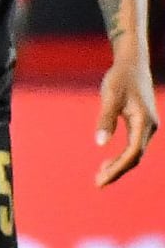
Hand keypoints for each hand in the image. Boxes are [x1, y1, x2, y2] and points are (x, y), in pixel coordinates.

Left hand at [94, 48, 156, 185]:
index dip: (117, 169)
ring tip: (99, 176)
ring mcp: (147, 126)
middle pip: (135, 157)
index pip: (132, 154)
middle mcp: (149, 127)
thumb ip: (105, 119)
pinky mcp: (142, 124)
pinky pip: (134, 146)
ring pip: (135, 153)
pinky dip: (121, 157)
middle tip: (97, 183)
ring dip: (119, 166)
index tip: (101, 180)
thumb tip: (100, 143)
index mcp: (144, 122)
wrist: (132, 64)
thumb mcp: (110, 97)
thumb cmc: (120, 78)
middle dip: (117, 171)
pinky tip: (107, 162)